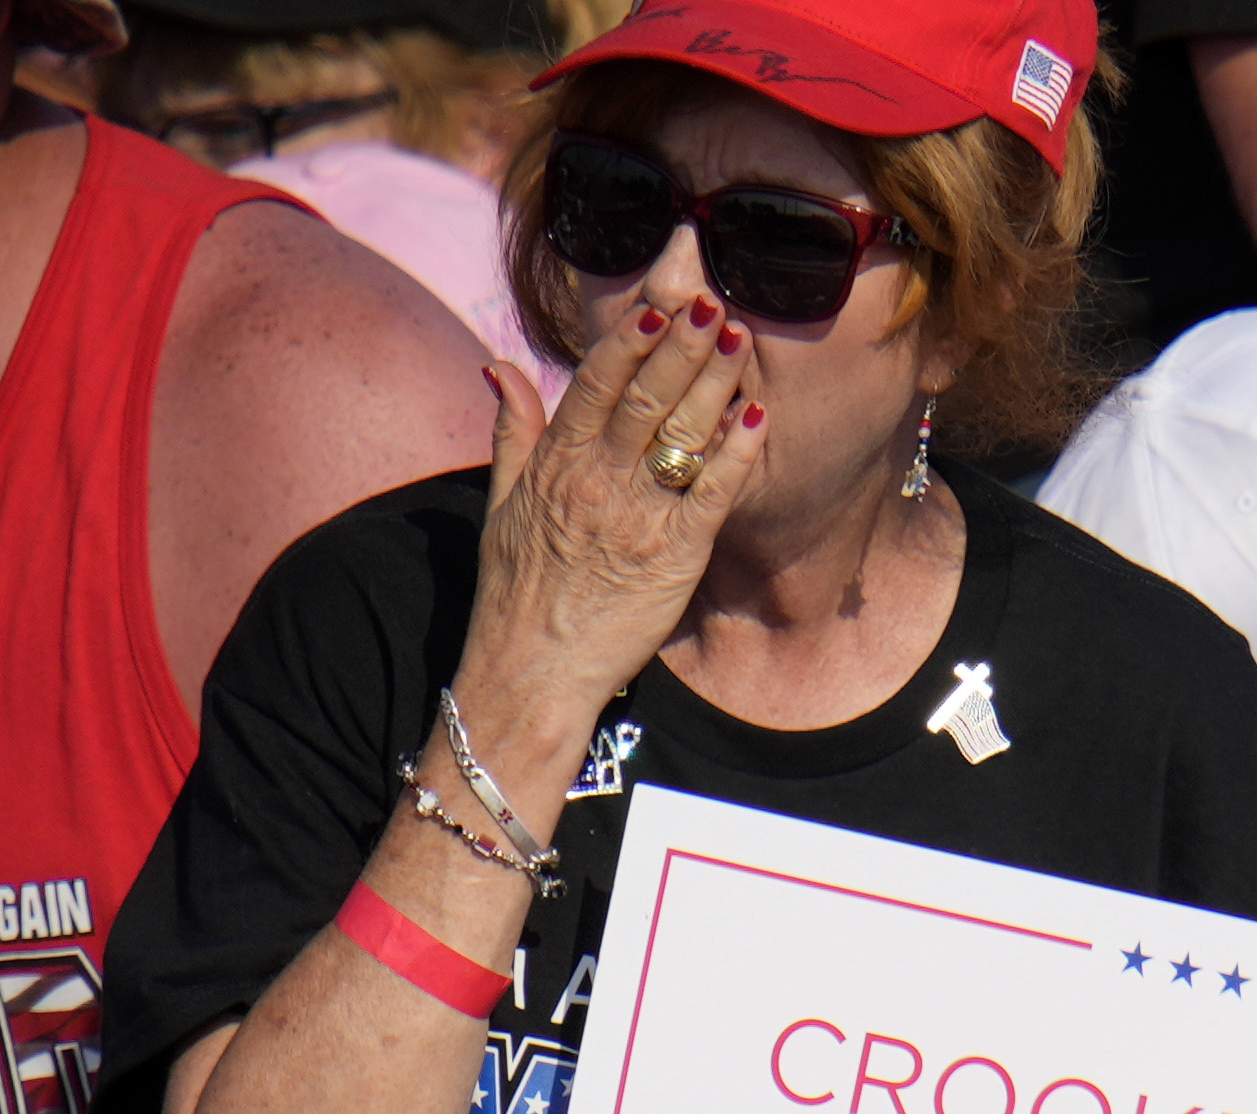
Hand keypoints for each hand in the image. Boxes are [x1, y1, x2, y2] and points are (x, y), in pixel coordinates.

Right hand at [460, 280, 765, 751]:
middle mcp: (596, 479)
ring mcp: (638, 515)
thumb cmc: (517, 589)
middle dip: (683, 346)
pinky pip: (712, 493)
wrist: (533, 669)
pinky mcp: (675, 556)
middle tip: (717, 302)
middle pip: (646, 396)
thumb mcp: (498, 502)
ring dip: (715, 382)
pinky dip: (735, 452)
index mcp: (555, 461)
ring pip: (682, 433)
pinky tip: (758, 416)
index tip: (660, 302)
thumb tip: (500, 367)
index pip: (596, 382)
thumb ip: (511, 431)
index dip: (630, 338)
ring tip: (742, 339)